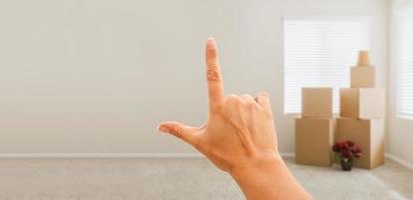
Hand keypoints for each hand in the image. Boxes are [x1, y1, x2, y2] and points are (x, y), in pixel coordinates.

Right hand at [158, 38, 279, 173]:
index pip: (212, 76)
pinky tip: (255, 123)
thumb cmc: (226, 155)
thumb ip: (179, 130)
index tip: (211, 41)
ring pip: (243, 100)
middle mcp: (234, 101)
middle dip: (227, 110)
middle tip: (230, 132)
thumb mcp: (200, 142)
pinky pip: (259, 99)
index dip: (211, 57)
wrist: (255, 165)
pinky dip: (257, 107)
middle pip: (228, 98)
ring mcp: (251, 103)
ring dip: (242, 111)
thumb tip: (160, 127)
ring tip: (243, 131)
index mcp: (217, 106)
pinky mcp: (265, 108)